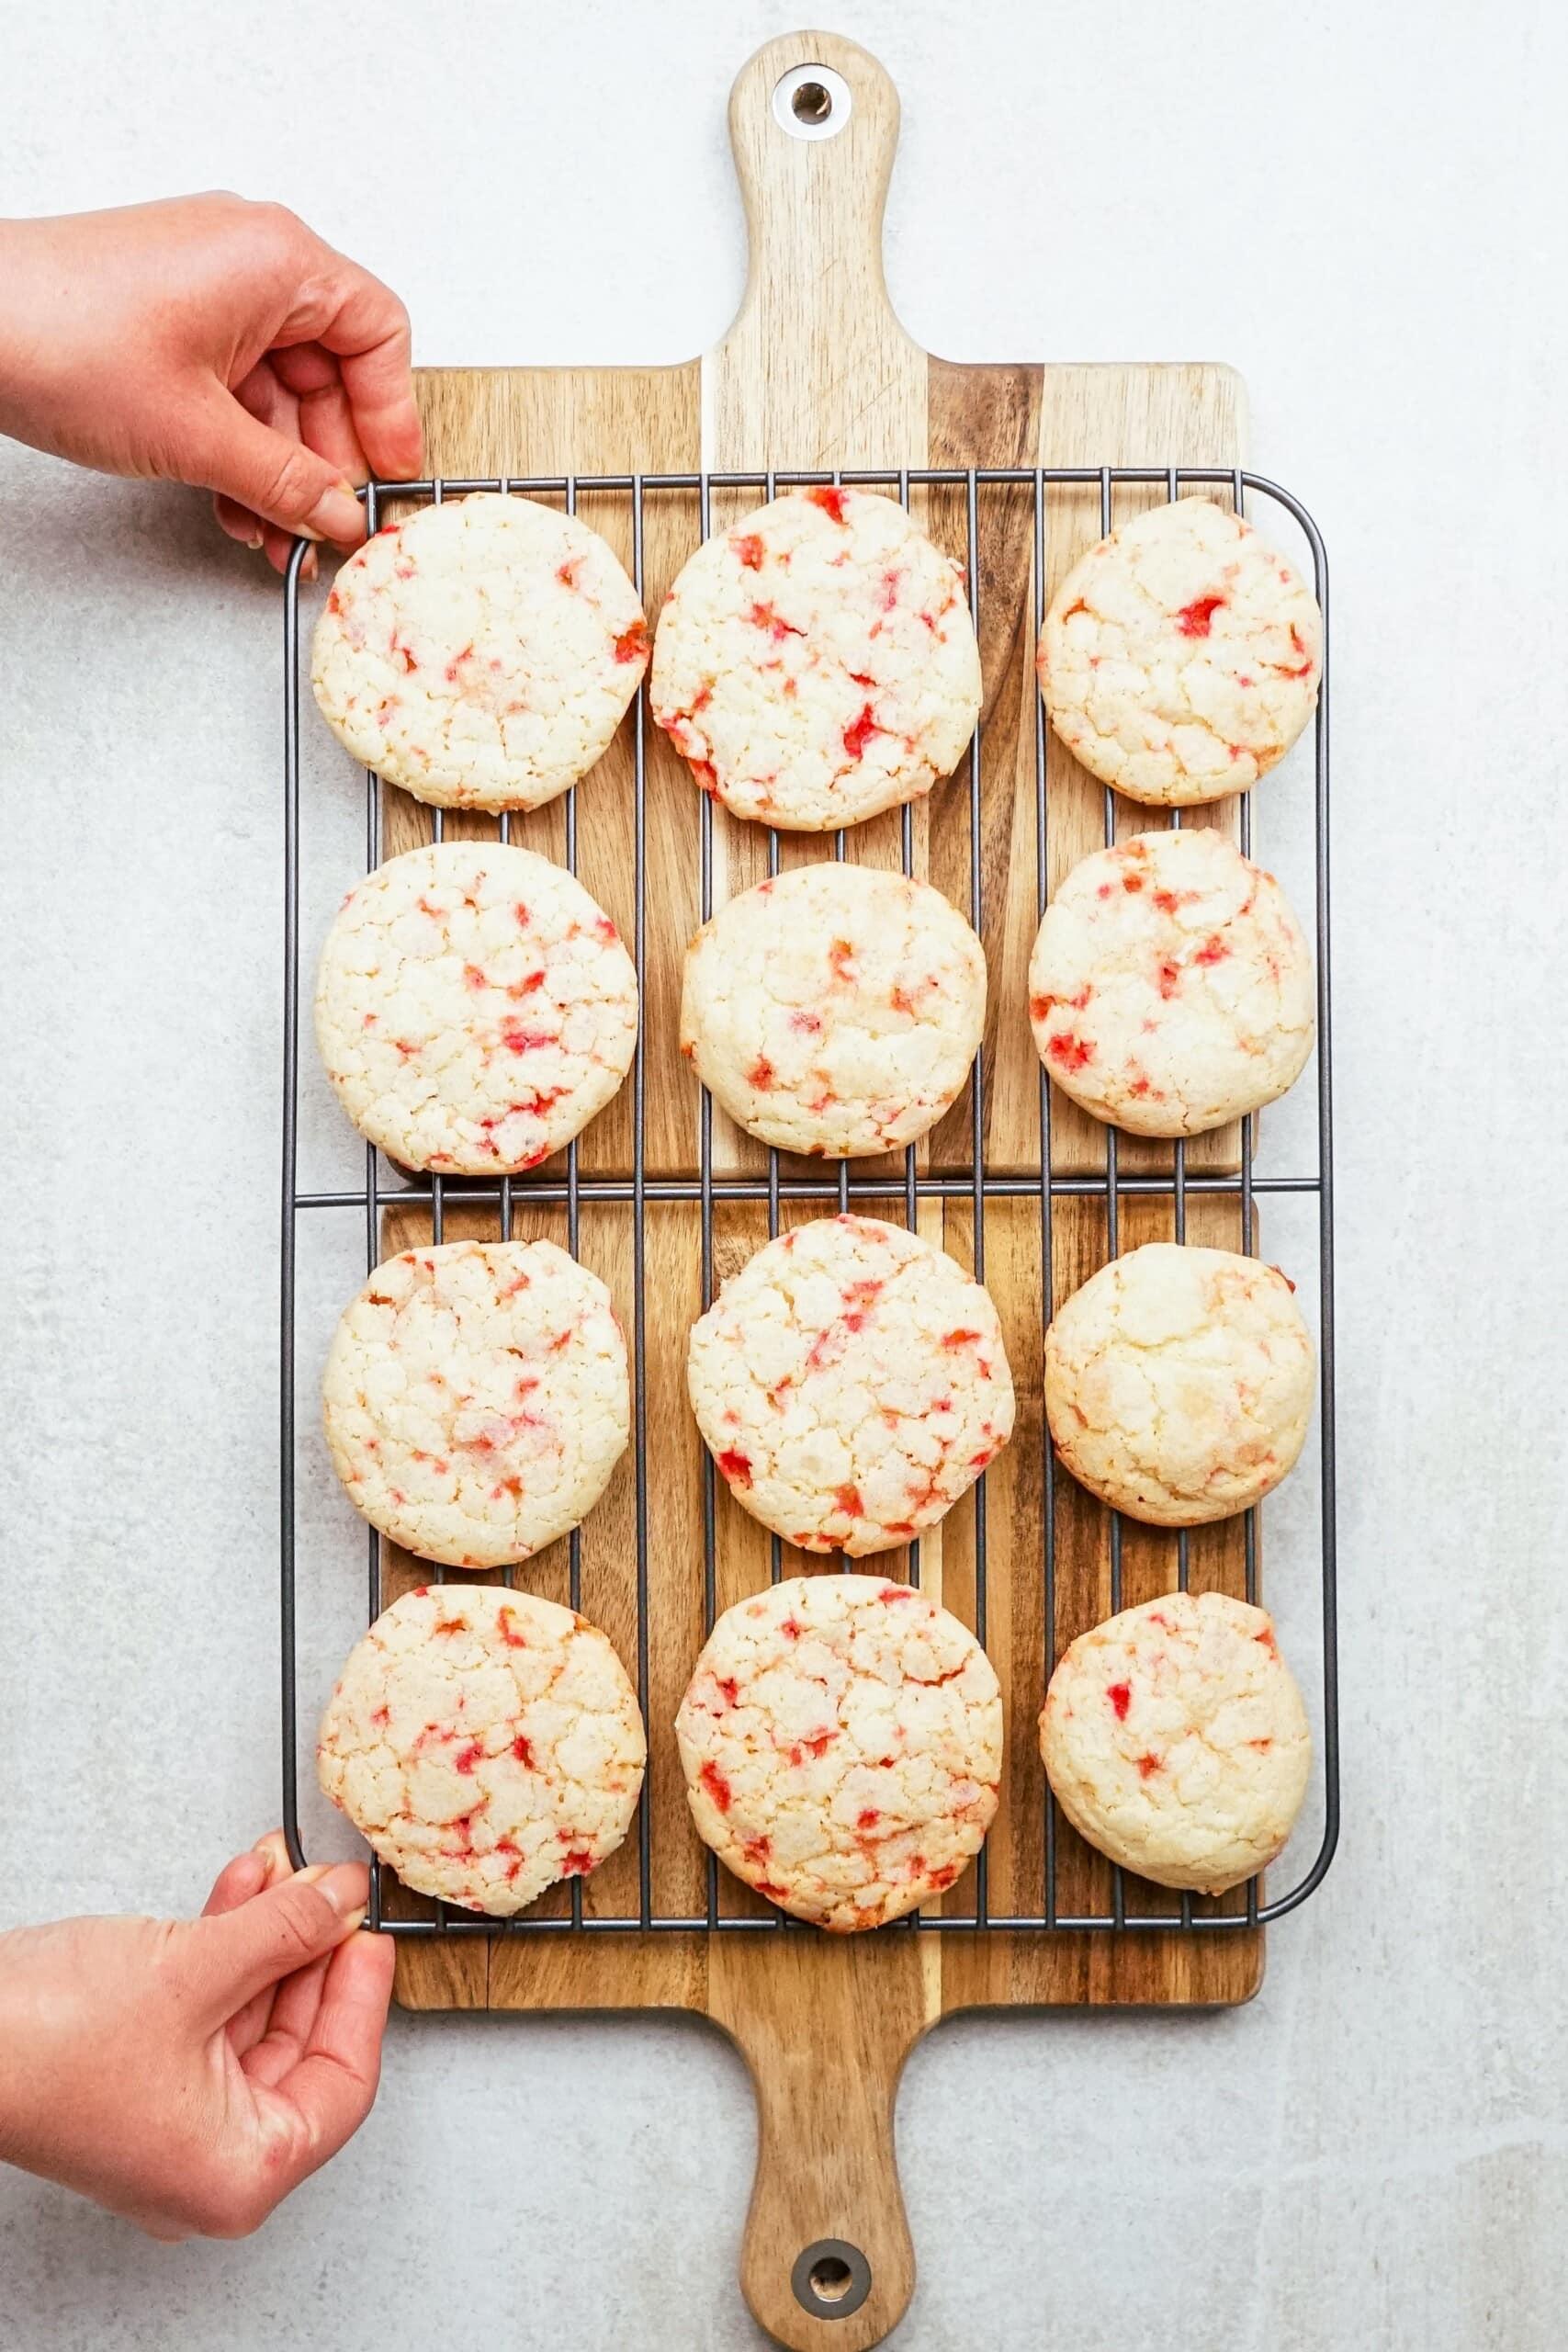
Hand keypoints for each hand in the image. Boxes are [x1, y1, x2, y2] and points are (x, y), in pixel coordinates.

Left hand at [0, 194, 422, 571]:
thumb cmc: (62, 338)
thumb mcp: (198, 434)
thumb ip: (286, 481)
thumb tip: (338, 514)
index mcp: (276, 260)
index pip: (378, 332)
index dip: (391, 414)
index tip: (387, 479)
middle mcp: (248, 260)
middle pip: (330, 369)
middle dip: (327, 457)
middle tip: (324, 522)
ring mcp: (205, 286)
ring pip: (279, 388)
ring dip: (280, 465)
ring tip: (270, 530)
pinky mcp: (168, 315)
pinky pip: (232, 384)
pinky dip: (239, 443)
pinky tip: (232, 500)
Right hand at [0, 1831, 394, 2237]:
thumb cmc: (43, 2046)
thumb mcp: (195, 1969)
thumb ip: (285, 1931)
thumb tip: (341, 1902)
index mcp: (237, 2173)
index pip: (343, 2084)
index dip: (362, 1996)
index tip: (371, 1932)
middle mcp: (206, 2162)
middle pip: (297, 2045)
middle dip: (312, 1951)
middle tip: (333, 1892)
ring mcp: (168, 2121)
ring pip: (250, 2016)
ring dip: (269, 1936)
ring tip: (287, 1870)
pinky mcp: (136, 2076)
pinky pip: (206, 2010)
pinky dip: (226, 1948)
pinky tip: (244, 1889)